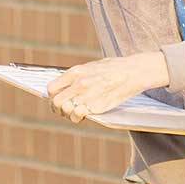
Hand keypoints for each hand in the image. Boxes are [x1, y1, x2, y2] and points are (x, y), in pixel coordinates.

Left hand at [45, 52, 169, 123]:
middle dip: (58, 108)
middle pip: (56, 102)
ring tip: (75, 113)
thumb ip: (76, 76)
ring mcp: (88, 96)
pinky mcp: (97, 107)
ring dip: (68, 114)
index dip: (52, 96)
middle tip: (65, 109)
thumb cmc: (113, 68)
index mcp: (75, 72)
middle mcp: (79, 85)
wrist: (133, 71)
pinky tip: (84, 114)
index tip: (58, 98)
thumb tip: (63, 86)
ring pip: (66, 112)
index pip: (51, 89)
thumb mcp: (90, 66)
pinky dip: (79, 117)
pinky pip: (80, 115)